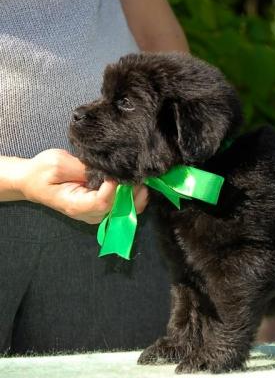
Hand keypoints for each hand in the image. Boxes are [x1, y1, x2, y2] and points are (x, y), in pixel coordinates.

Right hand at [13, 149, 147, 223]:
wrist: (32, 181)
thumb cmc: (42, 172)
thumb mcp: (58, 163)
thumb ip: (83, 168)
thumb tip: (107, 168)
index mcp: (76, 205)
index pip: (103, 202)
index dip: (114, 188)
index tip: (115, 173)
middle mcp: (90, 214)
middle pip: (119, 209)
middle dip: (132, 192)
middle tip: (137, 174)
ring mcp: (97, 213)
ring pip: (126, 210)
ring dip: (136, 194)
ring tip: (138, 176)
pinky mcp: (102, 208)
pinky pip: (124, 206)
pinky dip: (133, 195)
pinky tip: (135, 181)